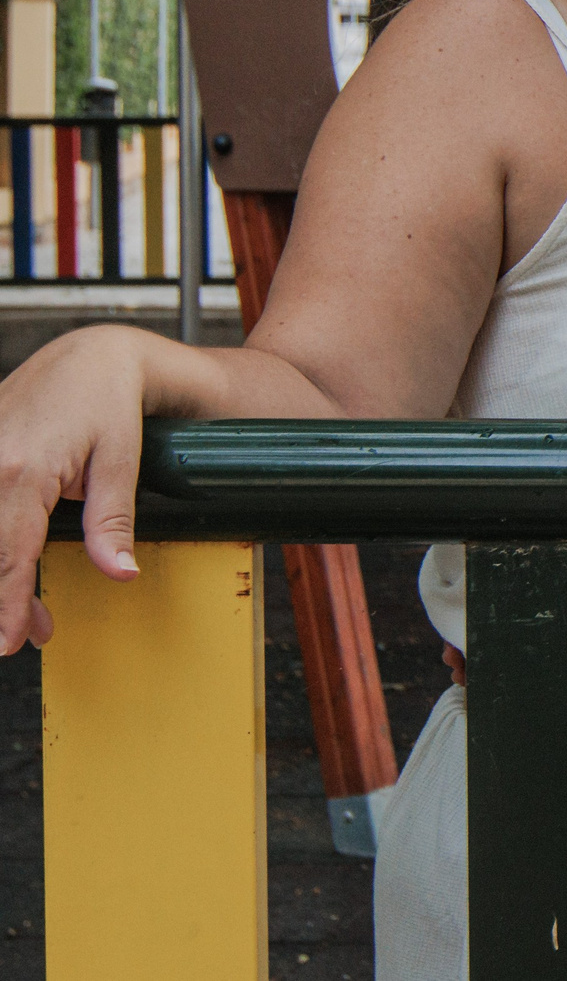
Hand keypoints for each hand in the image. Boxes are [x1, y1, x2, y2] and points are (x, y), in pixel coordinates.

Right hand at [0, 326, 154, 653]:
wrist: (91, 356)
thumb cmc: (110, 402)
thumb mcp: (121, 460)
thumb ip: (113, 520)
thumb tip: (120, 574)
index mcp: (22, 471)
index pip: (9, 555)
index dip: (8, 606)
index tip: (9, 644)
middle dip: (1, 601)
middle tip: (25, 637)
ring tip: (26, 613)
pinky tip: (11, 570)